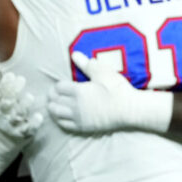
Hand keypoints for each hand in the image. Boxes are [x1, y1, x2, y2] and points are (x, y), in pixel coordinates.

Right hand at [0, 62, 42, 138]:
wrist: (0, 141)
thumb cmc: (2, 114)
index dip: (4, 84)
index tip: (11, 75)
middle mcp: (3, 114)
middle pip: (7, 102)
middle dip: (13, 91)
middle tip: (22, 79)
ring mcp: (13, 125)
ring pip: (17, 115)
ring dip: (23, 105)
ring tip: (30, 96)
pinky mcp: (23, 134)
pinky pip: (28, 129)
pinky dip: (33, 124)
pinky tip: (38, 117)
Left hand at [47, 52, 171, 133]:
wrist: (129, 109)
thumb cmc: (117, 89)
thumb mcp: (103, 72)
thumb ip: (87, 64)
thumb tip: (74, 54)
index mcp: (78, 91)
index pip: (58, 87)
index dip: (57, 85)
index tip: (61, 84)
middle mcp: (75, 105)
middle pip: (54, 100)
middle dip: (52, 95)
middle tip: (54, 93)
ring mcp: (78, 117)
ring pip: (56, 113)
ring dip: (53, 107)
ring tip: (55, 103)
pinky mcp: (83, 127)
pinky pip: (64, 124)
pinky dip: (59, 119)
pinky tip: (61, 116)